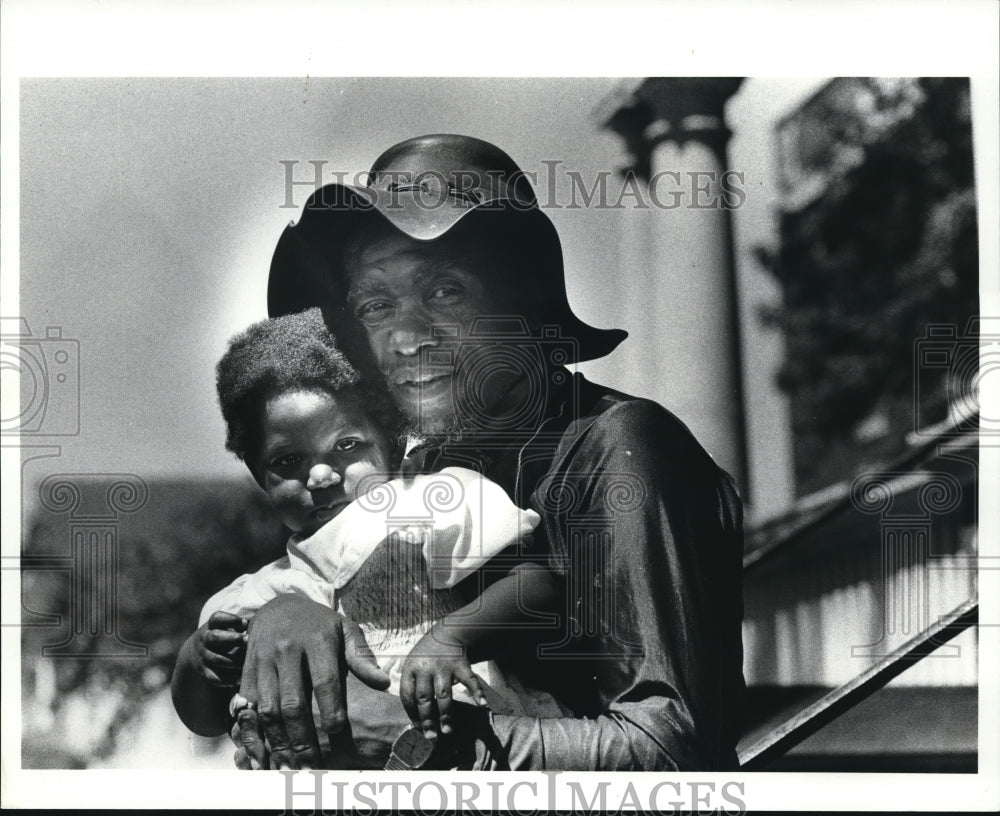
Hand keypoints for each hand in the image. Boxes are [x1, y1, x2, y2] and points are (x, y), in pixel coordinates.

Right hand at [193, 611, 246, 686]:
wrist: (195, 651)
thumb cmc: (222, 634)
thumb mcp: (226, 625)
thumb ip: (241, 623)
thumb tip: (257, 620)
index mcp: (211, 625)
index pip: (217, 618)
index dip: (231, 619)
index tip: (245, 622)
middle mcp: (205, 639)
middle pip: (216, 638)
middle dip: (233, 639)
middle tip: (249, 640)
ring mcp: (203, 656)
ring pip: (218, 659)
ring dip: (235, 661)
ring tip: (249, 661)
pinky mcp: (204, 671)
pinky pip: (215, 677)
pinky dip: (228, 679)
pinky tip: (241, 678)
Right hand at [235, 595, 389, 770]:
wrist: (278, 606)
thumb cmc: (320, 625)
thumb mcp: (345, 630)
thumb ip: (362, 656)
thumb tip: (383, 683)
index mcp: (317, 640)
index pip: (325, 681)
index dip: (331, 710)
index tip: (339, 736)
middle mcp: (287, 650)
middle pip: (292, 701)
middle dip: (301, 738)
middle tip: (310, 767)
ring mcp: (263, 661)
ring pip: (266, 708)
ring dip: (276, 743)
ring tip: (286, 769)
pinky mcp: (246, 670)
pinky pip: (245, 706)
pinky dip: (250, 732)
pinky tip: (259, 755)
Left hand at [400, 626, 487, 738]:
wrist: (447, 633)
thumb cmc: (427, 657)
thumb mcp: (413, 666)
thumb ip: (413, 688)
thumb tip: (415, 722)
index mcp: (411, 668)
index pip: (407, 695)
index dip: (412, 714)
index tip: (417, 729)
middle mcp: (426, 667)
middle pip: (424, 697)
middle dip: (427, 719)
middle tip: (430, 737)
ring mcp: (444, 665)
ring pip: (444, 694)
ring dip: (446, 714)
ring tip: (447, 731)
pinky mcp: (461, 664)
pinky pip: (469, 680)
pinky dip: (477, 692)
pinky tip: (482, 705)